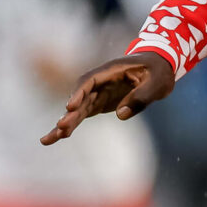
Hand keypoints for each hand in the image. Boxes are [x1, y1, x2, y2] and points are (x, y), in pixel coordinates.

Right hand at [42, 51, 174, 142]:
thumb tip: (121, 114)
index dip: (79, 93)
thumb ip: (141, 97)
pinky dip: (71, 125)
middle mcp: (99, 81)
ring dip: (64, 123)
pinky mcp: (99, 103)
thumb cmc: (158, 72)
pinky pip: (82, 114)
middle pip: (80, 97)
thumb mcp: (158, 83)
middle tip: (61, 127)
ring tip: (48, 140)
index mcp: (111, 70)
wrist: (158, 67)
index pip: (89, 81)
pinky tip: (57, 137)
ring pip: (77, 109)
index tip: (71, 107)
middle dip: (69, 113)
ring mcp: (97, 93)